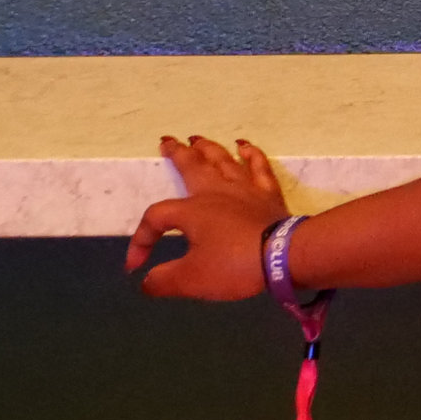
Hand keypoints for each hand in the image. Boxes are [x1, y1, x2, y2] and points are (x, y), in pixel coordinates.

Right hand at [126, 135, 293, 299]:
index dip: (141, 240)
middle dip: (176, 153)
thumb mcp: (190, 280)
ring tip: (197, 138)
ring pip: (223, 160)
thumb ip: (163, 280)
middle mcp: (216, 192)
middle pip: (192, 166)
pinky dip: (251, 154)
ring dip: (208, 148)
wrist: (284, 257)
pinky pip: (258, 167)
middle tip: (166, 140)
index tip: (136, 266)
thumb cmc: (234, 265)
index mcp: (192, 210)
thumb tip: (146, 281)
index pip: (157, 218)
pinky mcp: (268, 193)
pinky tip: (245, 146)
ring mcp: (245, 188)